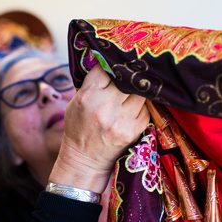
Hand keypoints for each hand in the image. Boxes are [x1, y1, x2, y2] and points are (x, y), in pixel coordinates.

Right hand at [49, 64, 149, 193]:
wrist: (85, 159)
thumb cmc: (79, 127)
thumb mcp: (76, 102)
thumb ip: (92, 83)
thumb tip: (108, 62)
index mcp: (88, 96)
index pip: (105, 69)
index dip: (111, 66)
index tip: (114, 65)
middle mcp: (105, 107)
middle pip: (127, 79)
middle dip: (127, 77)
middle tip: (129, 77)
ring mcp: (121, 119)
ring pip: (140, 93)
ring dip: (137, 92)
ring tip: (132, 93)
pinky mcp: (134, 130)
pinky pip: (146, 110)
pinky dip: (141, 108)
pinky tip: (133, 110)